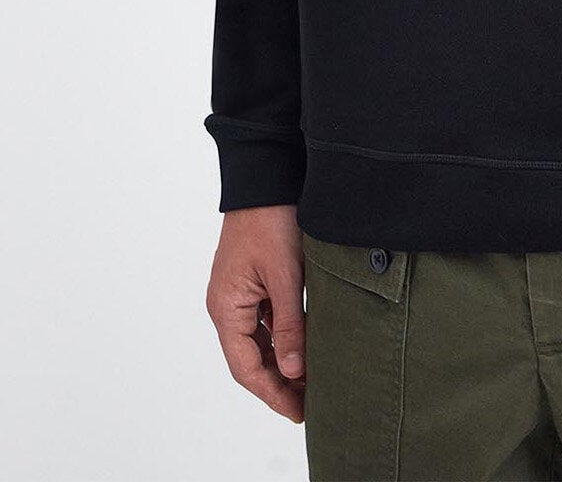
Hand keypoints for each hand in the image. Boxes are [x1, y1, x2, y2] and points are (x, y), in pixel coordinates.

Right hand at [207, 205, 305, 421]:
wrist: (266, 176)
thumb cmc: (271, 220)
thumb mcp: (286, 275)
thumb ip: (289, 324)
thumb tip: (293, 370)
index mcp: (226, 307)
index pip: (245, 367)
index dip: (272, 393)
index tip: (298, 411)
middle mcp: (225, 305)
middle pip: (249, 358)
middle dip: (278, 383)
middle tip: (308, 403)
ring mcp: (236, 293)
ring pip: (256, 341)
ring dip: (280, 362)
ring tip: (310, 381)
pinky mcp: (250, 282)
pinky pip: (262, 321)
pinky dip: (281, 338)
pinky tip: (303, 346)